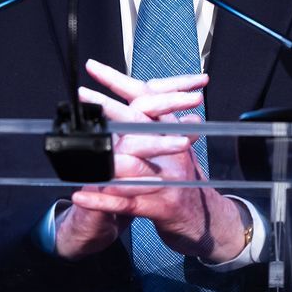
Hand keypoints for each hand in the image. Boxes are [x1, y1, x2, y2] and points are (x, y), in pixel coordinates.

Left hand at [59, 60, 247, 262]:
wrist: (211, 223)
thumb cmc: (186, 183)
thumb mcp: (177, 147)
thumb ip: (158, 123)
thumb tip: (138, 94)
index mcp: (175, 132)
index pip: (147, 99)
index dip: (121, 82)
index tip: (94, 67)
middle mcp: (174, 151)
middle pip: (140, 123)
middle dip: (109, 107)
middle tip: (83, 95)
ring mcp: (169, 180)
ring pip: (135, 163)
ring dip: (106, 153)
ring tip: (82, 143)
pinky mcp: (162, 207)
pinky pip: (127, 203)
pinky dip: (102, 200)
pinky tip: (80, 194)